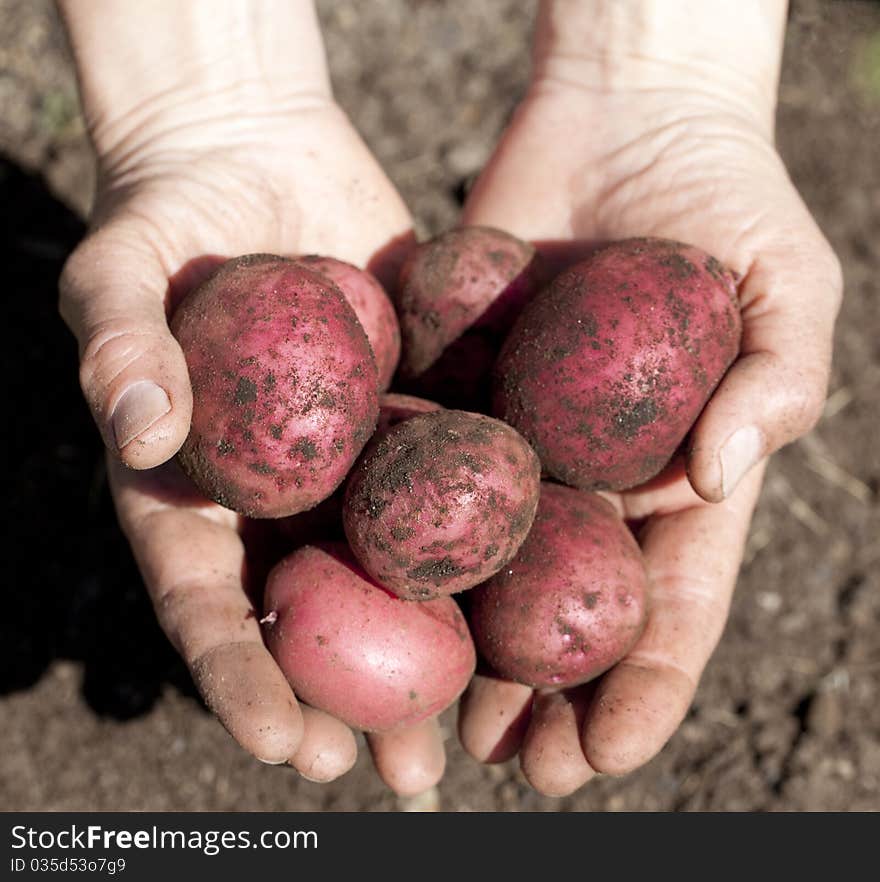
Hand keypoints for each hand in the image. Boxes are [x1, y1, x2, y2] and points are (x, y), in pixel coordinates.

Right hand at [58, 0, 442, 793]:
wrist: (251, 152)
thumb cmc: (165, 217)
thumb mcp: (118, 272)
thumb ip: (117, 347)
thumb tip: (137, 432)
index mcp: (202, 493)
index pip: (210, 602)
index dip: (241, 675)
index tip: (284, 742)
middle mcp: (284, 491)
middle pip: (318, 613)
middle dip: (358, 698)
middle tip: (404, 772)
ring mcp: (358, 456)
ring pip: (399, 567)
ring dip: (439, 645)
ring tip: (480, 723)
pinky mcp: (420, 406)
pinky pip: (458, 474)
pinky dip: (493, 534)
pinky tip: (540, 587)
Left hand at [457, 0, 840, 794]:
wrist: (626, 111)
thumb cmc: (730, 194)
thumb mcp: (789, 284)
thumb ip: (776, 382)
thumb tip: (719, 478)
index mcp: (676, 471)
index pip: (669, 597)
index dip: (646, 682)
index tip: (610, 755)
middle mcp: (592, 470)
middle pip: (566, 602)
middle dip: (543, 691)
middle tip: (507, 764)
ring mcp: (517, 431)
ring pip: (483, 554)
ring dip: (461, 637)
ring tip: (431, 717)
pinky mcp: (453, 381)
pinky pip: (421, 458)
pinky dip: (397, 524)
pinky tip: (367, 585)